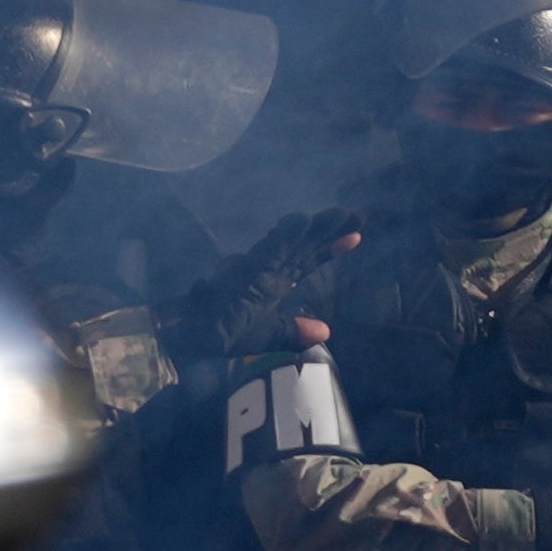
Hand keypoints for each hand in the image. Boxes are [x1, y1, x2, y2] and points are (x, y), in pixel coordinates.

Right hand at [164, 209, 364, 364]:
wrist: (194, 337)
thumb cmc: (224, 335)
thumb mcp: (268, 337)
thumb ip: (294, 331)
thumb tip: (326, 331)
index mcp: (275, 283)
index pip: (308, 261)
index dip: (331, 248)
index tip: (357, 236)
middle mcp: (269, 270)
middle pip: (305, 245)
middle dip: (329, 229)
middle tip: (357, 213)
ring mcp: (258, 266)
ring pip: (291, 241)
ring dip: (314, 227)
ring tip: (340, 213)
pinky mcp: (245, 269)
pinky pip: (268, 248)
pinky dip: (285, 234)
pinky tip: (303, 219)